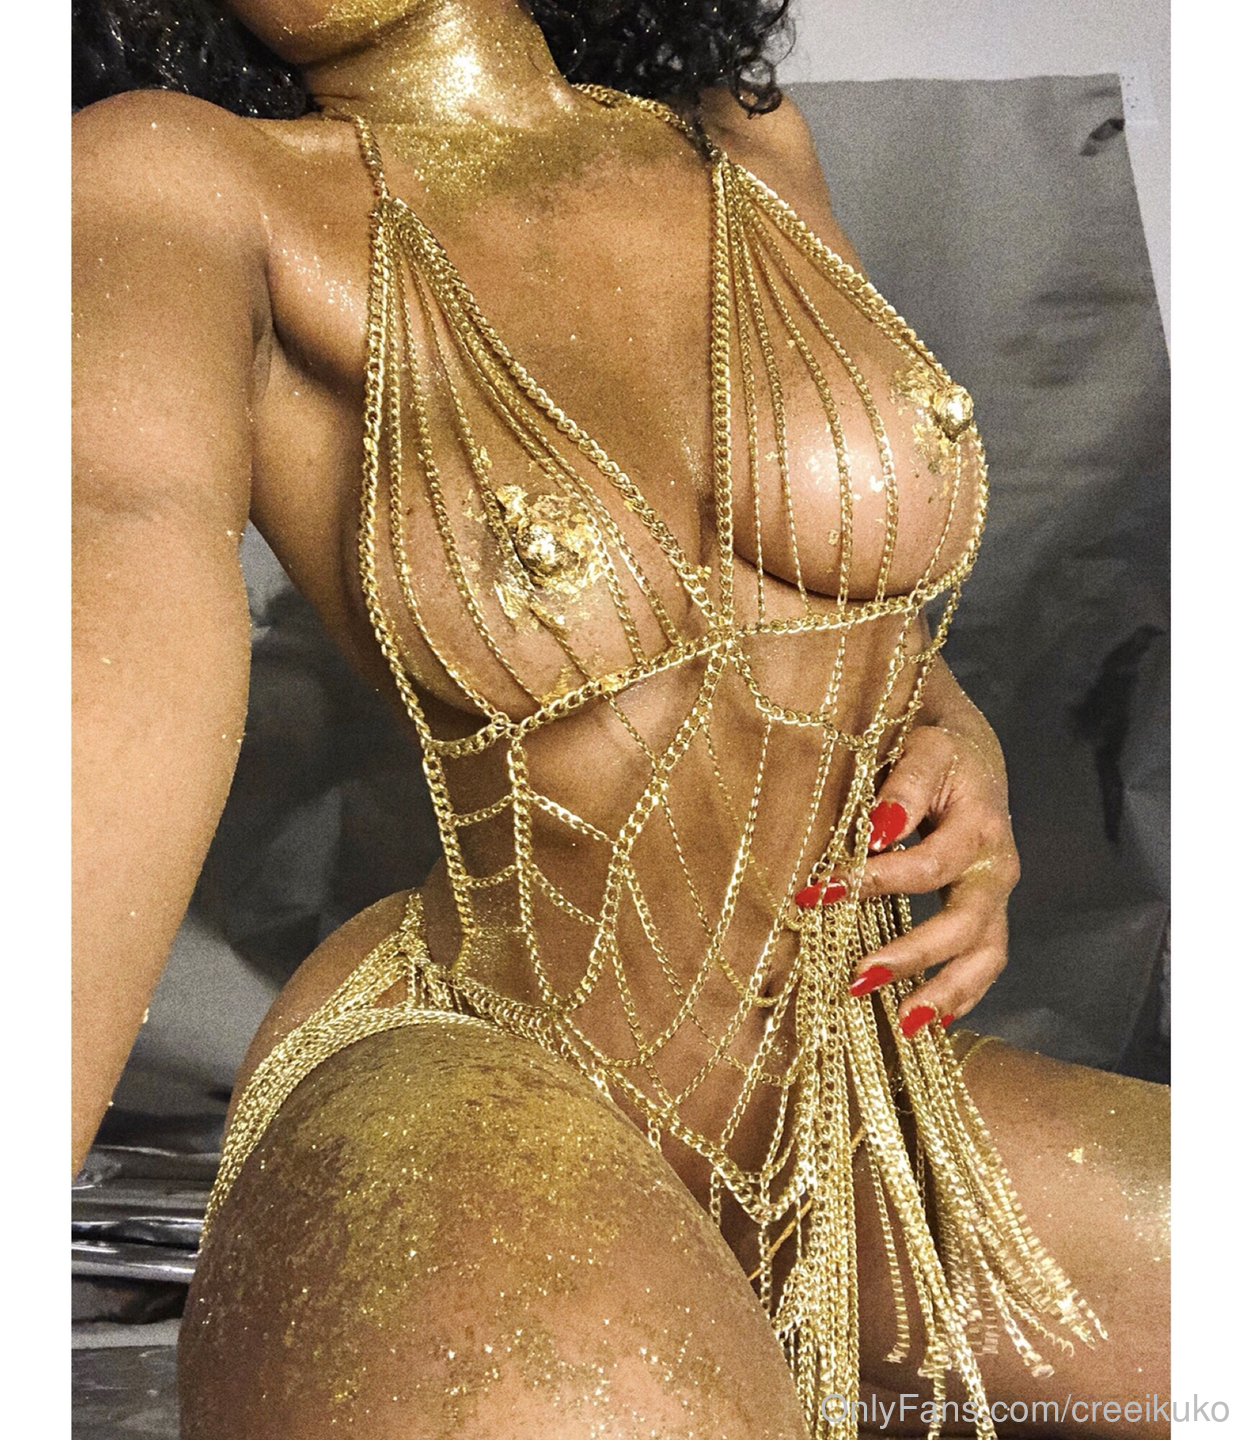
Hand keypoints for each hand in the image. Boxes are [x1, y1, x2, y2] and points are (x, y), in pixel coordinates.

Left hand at [848, 721, 1019, 1035]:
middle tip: (858, 979)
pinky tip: (926, 1022)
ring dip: (945, 993)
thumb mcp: (921, 751)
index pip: (927, 866)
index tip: (819, 895)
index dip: (874, 882)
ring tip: (903, 1024)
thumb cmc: (937, 751)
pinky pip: (985, 963)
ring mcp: (995, 895)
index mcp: (978, 826)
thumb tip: (879, 832)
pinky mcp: (989, 912)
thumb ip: (903, 788)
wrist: (972, 753)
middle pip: (965, 925)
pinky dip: (960, 996)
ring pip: (987, 956)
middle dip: (912, 956)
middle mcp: (995, 867)